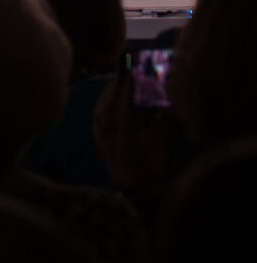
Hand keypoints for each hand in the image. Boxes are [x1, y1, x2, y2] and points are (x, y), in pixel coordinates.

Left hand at [92, 60, 171, 201]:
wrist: (131, 188)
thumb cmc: (148, 169)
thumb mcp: (157, 149)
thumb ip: (158, 127)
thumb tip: (165, 108)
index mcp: (126, 139)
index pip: (124, 109)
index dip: (127, 91)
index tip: (131, 76)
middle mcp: (110, 136)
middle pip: (108, 106)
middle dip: (115, 88)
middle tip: (125, 74)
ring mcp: (101, 136)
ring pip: (100, 109)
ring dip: (108, 94)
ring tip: (117, 82)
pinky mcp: (97, 137)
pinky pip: (97, 115)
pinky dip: (102, 103)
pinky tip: (108, 96)